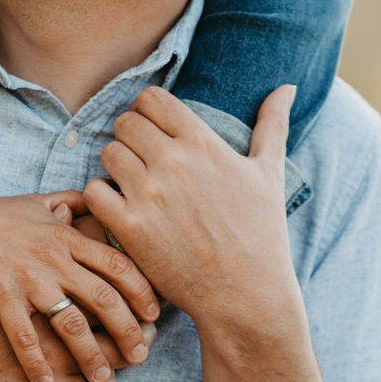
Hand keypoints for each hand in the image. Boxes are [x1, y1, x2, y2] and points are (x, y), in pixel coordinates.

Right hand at [0, 189, 160, 381]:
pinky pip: (24, 337)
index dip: (141, 290)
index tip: (155, 314)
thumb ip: (66, 204)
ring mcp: (25, 279)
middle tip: (141, 356)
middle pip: (103, 297)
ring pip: (70, 322)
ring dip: (90, 354)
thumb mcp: (32, 203)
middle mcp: (51, 258)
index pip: (116, 264)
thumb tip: (93, 198)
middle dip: (127, 329)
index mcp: (63, 237)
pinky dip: (36, 363)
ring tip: (103, 380)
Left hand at [80, 84, 297, 331]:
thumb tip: (286, 86)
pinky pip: (94, 191)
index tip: (155, 130)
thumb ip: (272, 124)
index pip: (151, 98)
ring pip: (107, 153)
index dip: (148, 111)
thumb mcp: (270, 174)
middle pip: (125, 122)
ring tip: (132, 183)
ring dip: (115, 166)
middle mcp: (173, 163)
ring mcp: (149, 195)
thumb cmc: (261, 234)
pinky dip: (101, 197)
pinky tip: (120, 208)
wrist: (247, 295)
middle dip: (130, 137)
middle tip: (142, 159)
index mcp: (203, 143)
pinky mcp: (129, 228)